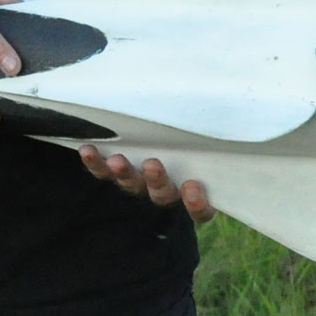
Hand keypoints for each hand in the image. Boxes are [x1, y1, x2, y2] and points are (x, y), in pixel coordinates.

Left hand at [77, 147, 215, 223]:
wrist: (155, 140)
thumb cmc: (190, 142)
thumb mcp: (201, 146)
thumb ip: (208, 138)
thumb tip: (229, 105)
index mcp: (192, 191)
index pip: (201, 210)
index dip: (197, 204)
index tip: (193, 187)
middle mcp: (167, 192)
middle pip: (163, 195)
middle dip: (157, 181)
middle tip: (152, 164)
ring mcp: (140, 187)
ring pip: (133, 186)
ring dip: (125, 174)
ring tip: (117, 161)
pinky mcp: (117, 177)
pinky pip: (105, 176)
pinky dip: (96, 164)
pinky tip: (87, 150)